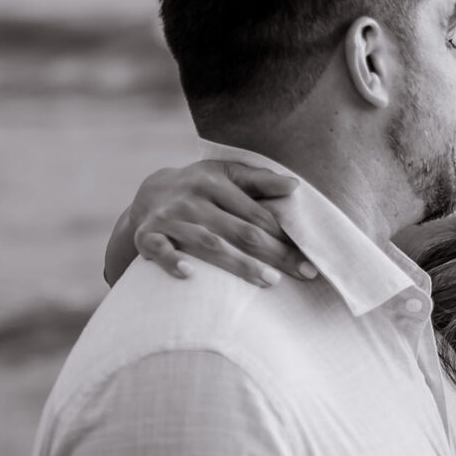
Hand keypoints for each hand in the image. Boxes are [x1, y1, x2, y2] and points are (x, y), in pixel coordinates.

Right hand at [128, 160, 316, 286]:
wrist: (149, 194)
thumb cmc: (200, 187)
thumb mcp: (226, 174)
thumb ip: (259, 180)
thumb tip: (294, 185)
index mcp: (214, 182)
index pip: (255, 213)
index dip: (282, 234)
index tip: (307, 253)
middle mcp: (192, 199)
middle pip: (239, 231)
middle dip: (273, 253)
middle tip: (303, 271)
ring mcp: (169, 218)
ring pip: (208, 243)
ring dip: (238, 264)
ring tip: (269, 280)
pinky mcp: (148, 236)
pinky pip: (160, 250)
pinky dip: (173, 261)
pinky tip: (190, 275)